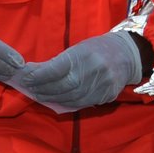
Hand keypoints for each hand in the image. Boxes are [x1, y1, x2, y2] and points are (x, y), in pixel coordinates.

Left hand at [15, 33, 141, 109]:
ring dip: (52, 99)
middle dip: (43, 90)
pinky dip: (67, 104)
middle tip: (30, 90)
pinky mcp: (106, 96)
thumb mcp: (77, 49)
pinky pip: (83, 104)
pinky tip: (57, 101)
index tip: (27, 78)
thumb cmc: (96, 49)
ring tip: (40, 96)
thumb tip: (35, 73)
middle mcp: (93, 71)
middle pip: (62, 86)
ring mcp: (102, 85)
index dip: (39, 76)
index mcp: (84, 55)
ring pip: (71, 98)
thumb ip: (59, 62)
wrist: (127, 54)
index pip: (56, 69)